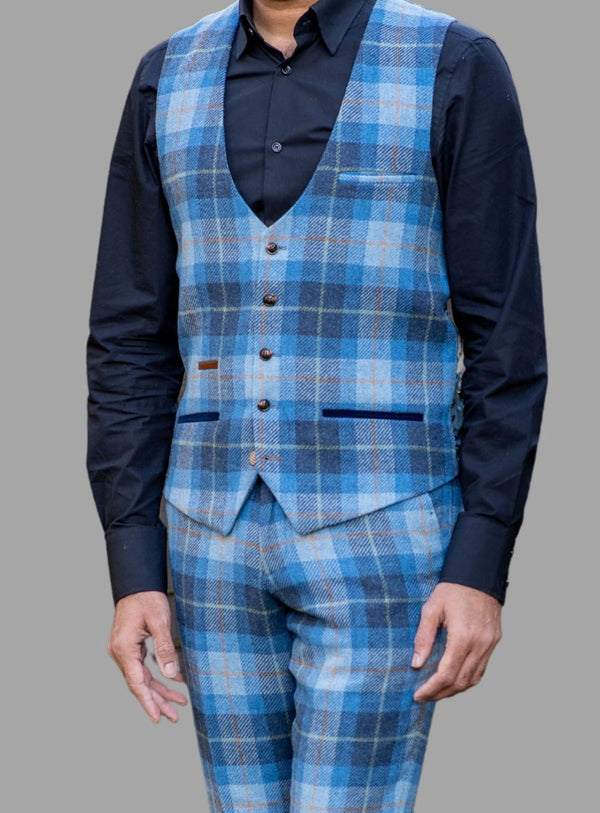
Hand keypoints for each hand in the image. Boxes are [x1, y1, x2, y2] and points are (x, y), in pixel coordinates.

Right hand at [107, 590, 187, 722]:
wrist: (137, 583)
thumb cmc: (147, 599)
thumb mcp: (160, 622)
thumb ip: (165, 649)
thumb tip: (172, 675)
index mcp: (124, 649)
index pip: (136, 683)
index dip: (148, 702)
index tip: (157, 718)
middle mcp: (120, 653)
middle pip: (139, 684)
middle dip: (158, 701)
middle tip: (175, 717)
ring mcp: (123, 651)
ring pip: (142, 678)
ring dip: (159, 691)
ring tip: (178, 704)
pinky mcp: (129, 647)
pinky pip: (142, 668)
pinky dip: (157, 677)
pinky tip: (172, 683)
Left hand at [412, 582, 501, 702]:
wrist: (478, 575)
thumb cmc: (452, 590)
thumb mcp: (431, 609)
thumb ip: (423, 637)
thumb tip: (416, 663)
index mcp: (462, 637)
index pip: (447, 674)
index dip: (432, 688)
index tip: (418, 695)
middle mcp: (479, 644)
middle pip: (460, 682)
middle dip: (441, 693)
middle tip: (425, 697)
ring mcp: (489, 644)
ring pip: (473, 679)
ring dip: (455, 690)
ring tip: (437, 692)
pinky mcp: (493, 641)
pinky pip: (481, 669)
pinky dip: (467, 679)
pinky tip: (454, 680)